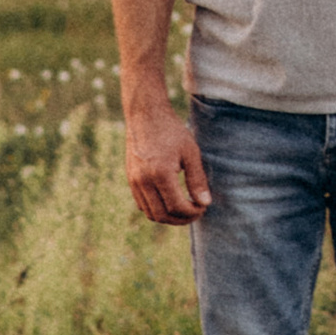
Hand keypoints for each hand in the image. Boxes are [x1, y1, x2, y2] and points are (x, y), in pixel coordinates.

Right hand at [125, 97, 210, 224]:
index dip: (192, 212)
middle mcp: (144, 181)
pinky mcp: (130, 180)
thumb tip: (205, 203)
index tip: (203, 207)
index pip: (177, 206)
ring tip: (184, 210)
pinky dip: (156, 209)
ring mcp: (134, 181)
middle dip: (181, 219)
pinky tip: (169, 202)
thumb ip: (197, 179)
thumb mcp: (190, 151)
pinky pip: (142, 205)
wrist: (145, 115)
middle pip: (162, 215)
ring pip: (150, 213)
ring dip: (168, 217)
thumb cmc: (171, 130)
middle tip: (196, 212)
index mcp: (160, 174)